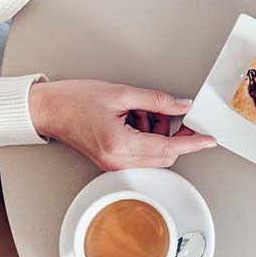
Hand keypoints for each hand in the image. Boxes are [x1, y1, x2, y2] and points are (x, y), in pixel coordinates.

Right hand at [28, 80, 215, 170]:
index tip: (209, 140)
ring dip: (158, 133)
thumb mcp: (121, 93)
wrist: (46, 110)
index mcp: (120, 144)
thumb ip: (156, 100)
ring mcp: (113, 163)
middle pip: (164, 155)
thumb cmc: (74, 100)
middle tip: (178, 114)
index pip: (168, 148)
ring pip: (154, 155)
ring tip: (143, 109)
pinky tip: (136, 117)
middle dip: (176, 135)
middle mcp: (118, 160)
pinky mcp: (111, 160)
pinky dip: (146, 136)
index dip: (193, 143)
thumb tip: (182, 106)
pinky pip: (141, 153)